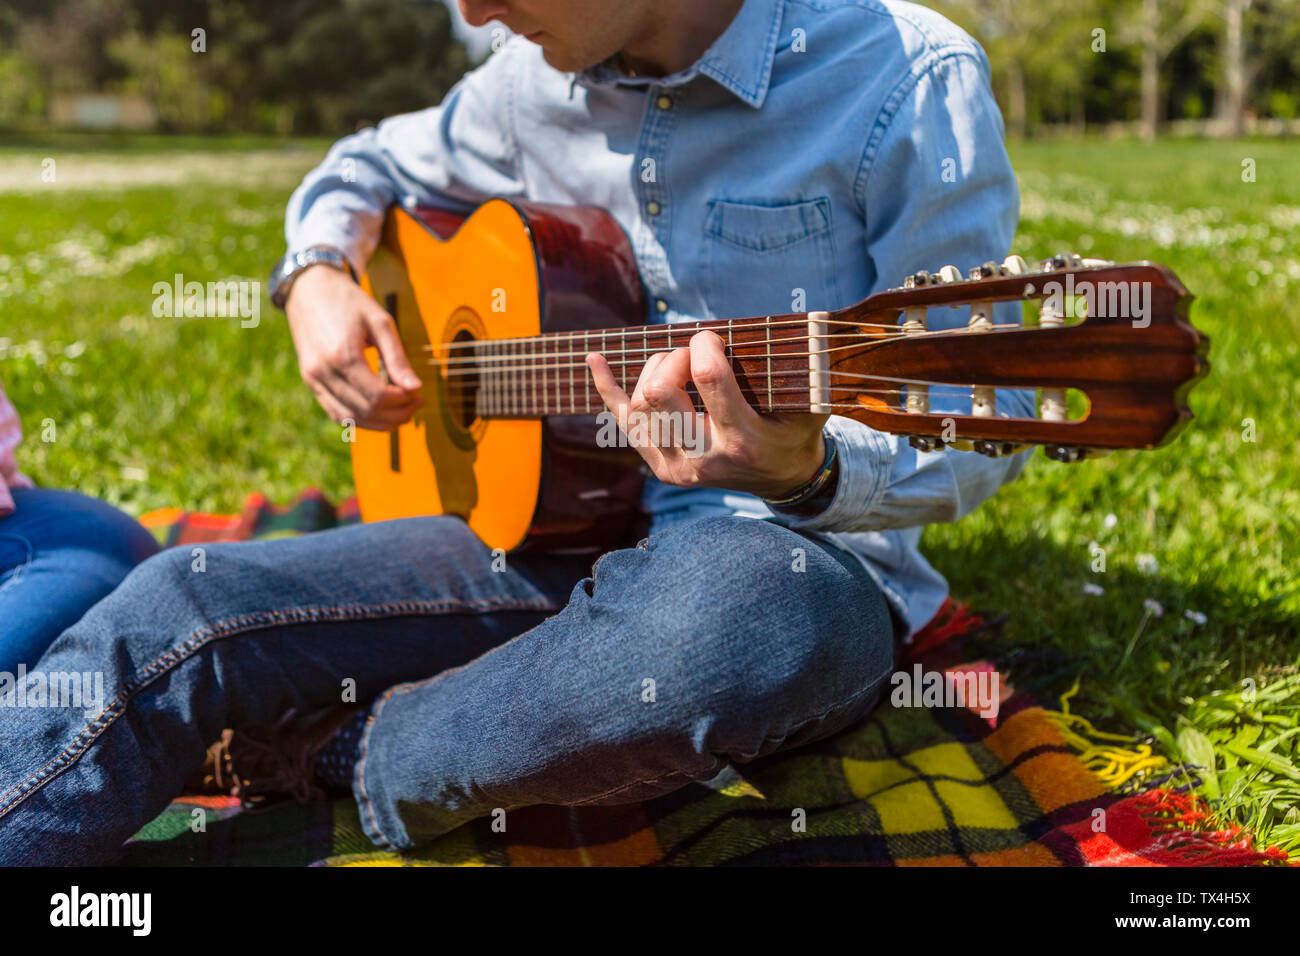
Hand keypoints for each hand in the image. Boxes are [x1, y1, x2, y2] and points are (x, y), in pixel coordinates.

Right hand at [285, 265, 423, 428]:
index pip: (377, 396)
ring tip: (402, 411)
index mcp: (342, 355)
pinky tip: (378, 412)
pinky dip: (360, 419)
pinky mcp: (310, 381)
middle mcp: (322, 372)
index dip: (402, 401)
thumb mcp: (380, 322)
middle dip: (395, 413)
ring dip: (379, 422)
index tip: (418, 393)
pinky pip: (336, 412)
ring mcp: (313, 379)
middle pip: (365, 410)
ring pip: (350, 418)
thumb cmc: (348, 301)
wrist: (309, 288)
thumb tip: (415, 388)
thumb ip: (397, 357)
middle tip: (415, 403)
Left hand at [587, 330, 826, 497]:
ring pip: (637, 405)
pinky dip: (607, 389)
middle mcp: (703, 458)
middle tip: (694, 356)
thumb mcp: (810, 404)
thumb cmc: (795, 432)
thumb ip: (804, 370)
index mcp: (740, 440)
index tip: (712, 338)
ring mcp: (677, 467)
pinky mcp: (662, 467)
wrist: (784, 480)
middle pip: (658, 392)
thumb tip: (802, 323)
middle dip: (672, 359)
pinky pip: (623, 423)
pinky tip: (594, 359)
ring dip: (652, 370)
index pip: (708, 379)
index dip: (704, 346)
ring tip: (676, 363)